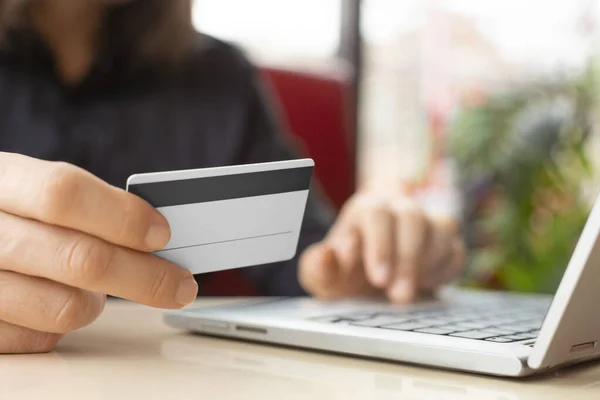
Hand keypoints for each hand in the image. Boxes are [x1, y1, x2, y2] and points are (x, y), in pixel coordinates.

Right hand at [0, 152, 197, 353]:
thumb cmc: (16, 214)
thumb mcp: (36, 190)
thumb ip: (90, 205)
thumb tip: (157, 234)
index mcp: (2, 181)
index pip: (64, 194)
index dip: (122, 216)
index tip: (162, 234)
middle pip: (80, 259)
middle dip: (145, 276)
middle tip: (179, 284)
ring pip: (66, 307)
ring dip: (98, 302)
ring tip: (96, 286)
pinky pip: (42, 338)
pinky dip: (62, 325)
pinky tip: (58, 300)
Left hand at [299, 192, 464, 302]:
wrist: (365, 278)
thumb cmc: (342, 272)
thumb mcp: (322, 275)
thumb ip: (318, 266)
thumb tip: (326, 255)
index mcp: (365, 209)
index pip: (376, 214)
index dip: (380, 245)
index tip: (378, 279)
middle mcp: (398, 208)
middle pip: (412, 218)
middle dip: (407, 260)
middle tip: (398, 297)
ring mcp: (426, 222)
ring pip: (441, 228)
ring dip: (427, 265)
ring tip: (407, 295)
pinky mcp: (447, 241)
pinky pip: (456, 250)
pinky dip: (445, 270)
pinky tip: (426, 287)